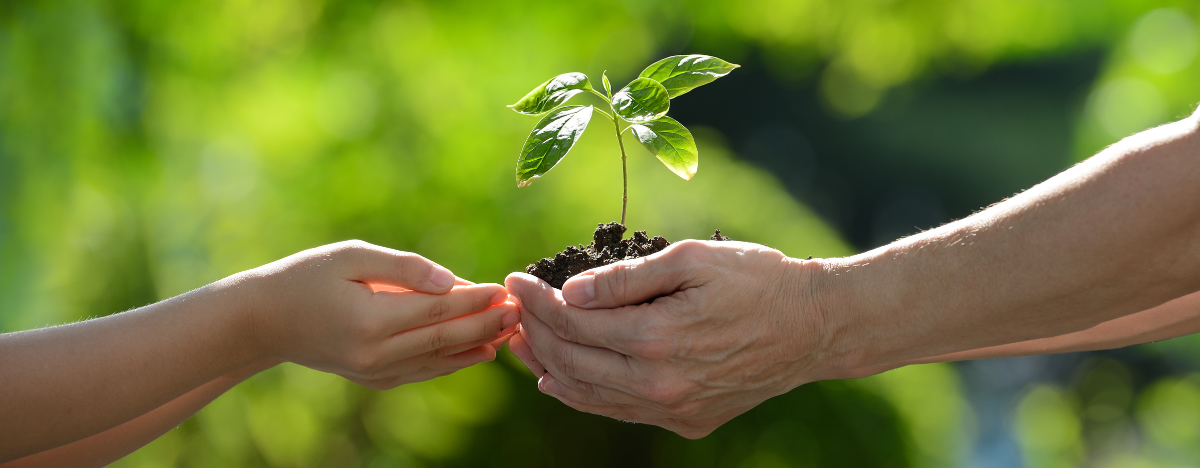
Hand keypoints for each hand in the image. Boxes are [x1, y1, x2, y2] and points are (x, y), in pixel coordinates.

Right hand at [231, 240, 519, 388]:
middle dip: (487, 324)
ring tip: (512, 331)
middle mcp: (375, 353)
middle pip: (445, 338)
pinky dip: (454, 362)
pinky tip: (480, 352)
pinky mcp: (374, 380)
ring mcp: (375, 372)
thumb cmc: (306, 276)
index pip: (437, 309)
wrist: (264, 320)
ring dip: (478, 345)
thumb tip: (451, 279)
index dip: (474, 299)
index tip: (503, 287)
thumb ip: (403, 267)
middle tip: (520, 311)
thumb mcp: (351, 256)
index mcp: (370, 319)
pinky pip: (423, 372)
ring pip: (439, 360)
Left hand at [505, 240, 828, 437]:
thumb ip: (628, 278)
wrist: (815, 326)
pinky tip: (559, 379)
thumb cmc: (757, 279)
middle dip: (534, 330)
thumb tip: (570, 292)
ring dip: (548, 366)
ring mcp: (673, 409)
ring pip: (589, 394)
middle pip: (572, 361)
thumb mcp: (693, 259)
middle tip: (514, 306)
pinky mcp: (686, 422)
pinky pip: (618, 411)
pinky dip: (582, 395)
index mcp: (658, 338)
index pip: (574, 322)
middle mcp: (660, 385)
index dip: (537, 299)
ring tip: (522, 341)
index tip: (516, 278)